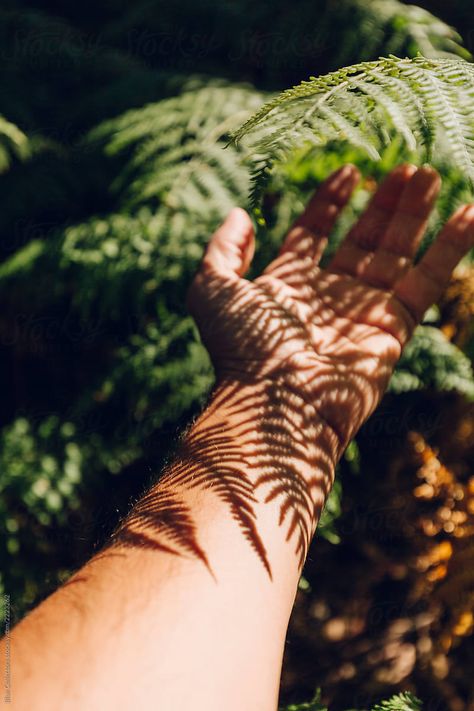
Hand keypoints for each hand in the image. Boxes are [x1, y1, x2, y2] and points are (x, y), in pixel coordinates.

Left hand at [187, 164, 473, 452]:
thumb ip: (222, 250)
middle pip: (362, 239)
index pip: (314, 234)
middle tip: (407, 169)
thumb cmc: (242, 348)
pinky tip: (468, 212)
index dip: (329, 204)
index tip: (348, 171)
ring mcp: (363, 312)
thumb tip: (238, 213)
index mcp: (288, 284)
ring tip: (427, 175)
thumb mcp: (212, 290)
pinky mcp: (393, 330)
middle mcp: (328, 296)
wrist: (277, 403)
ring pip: (395, 254)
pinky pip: (426, 282)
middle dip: (383, 204)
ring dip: (413, 215)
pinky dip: (450, 249)